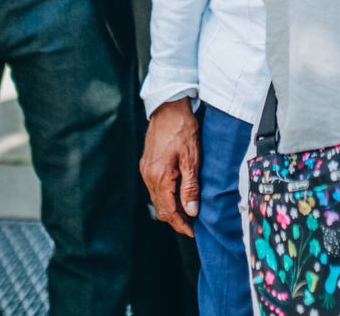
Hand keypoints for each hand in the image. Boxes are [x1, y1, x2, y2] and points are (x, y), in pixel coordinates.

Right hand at [141, 98, 202, 237]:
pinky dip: (167, 195)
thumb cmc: (183, 129)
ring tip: (189, 209)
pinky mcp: (147, 164)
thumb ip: (190, 187)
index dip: (181, 225)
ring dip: (172, 207)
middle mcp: (148, 176)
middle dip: (177, 219)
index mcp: (159, 177)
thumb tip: (191, 211)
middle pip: (161, 208)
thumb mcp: (192, 158)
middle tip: (193, 224)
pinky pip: (156, 187)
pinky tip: (179, 193)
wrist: (169, 107)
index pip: (169, 211)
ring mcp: (146, 170)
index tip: (194, 232)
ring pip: (157, 199)